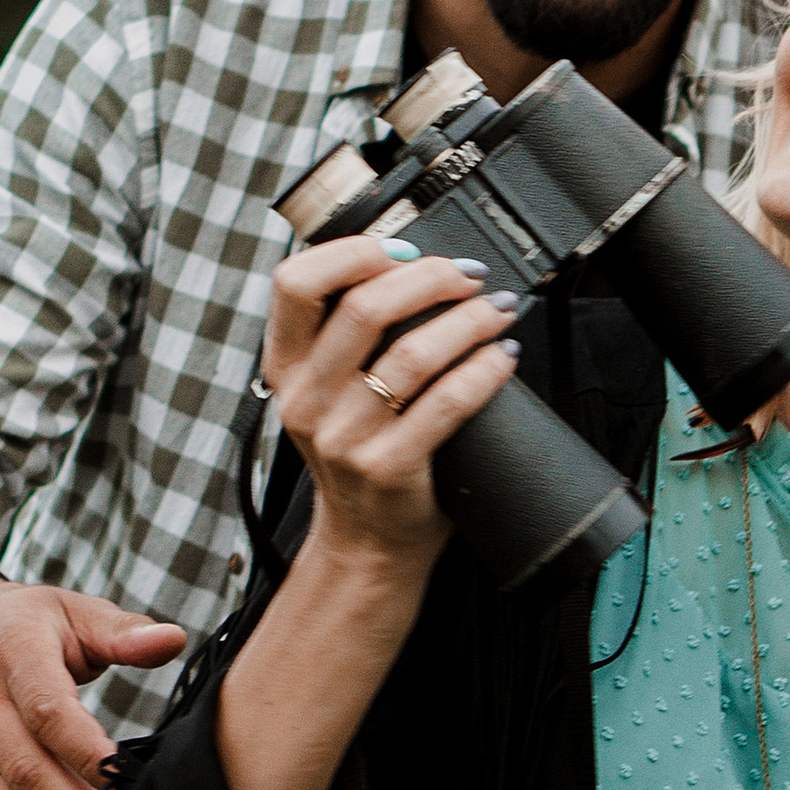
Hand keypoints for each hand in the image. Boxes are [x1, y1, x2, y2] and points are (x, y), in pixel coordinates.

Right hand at [263, 234, 522, 584]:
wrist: (367, 540)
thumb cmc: (359, 452)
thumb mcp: (328, 392)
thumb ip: (345, 335)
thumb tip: (411, 262)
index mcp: (286, 368)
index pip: (295, 282)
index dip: (353, 252)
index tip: (404, 249)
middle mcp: (306, 400)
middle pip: (364, 307)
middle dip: (430, 277)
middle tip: (469, 276)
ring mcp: (344, 437)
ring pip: (413, 353)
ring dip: (469, 321)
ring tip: (499, 310)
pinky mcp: (388, 467)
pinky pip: (448, 402)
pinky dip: (485, 369)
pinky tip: (503, 357)